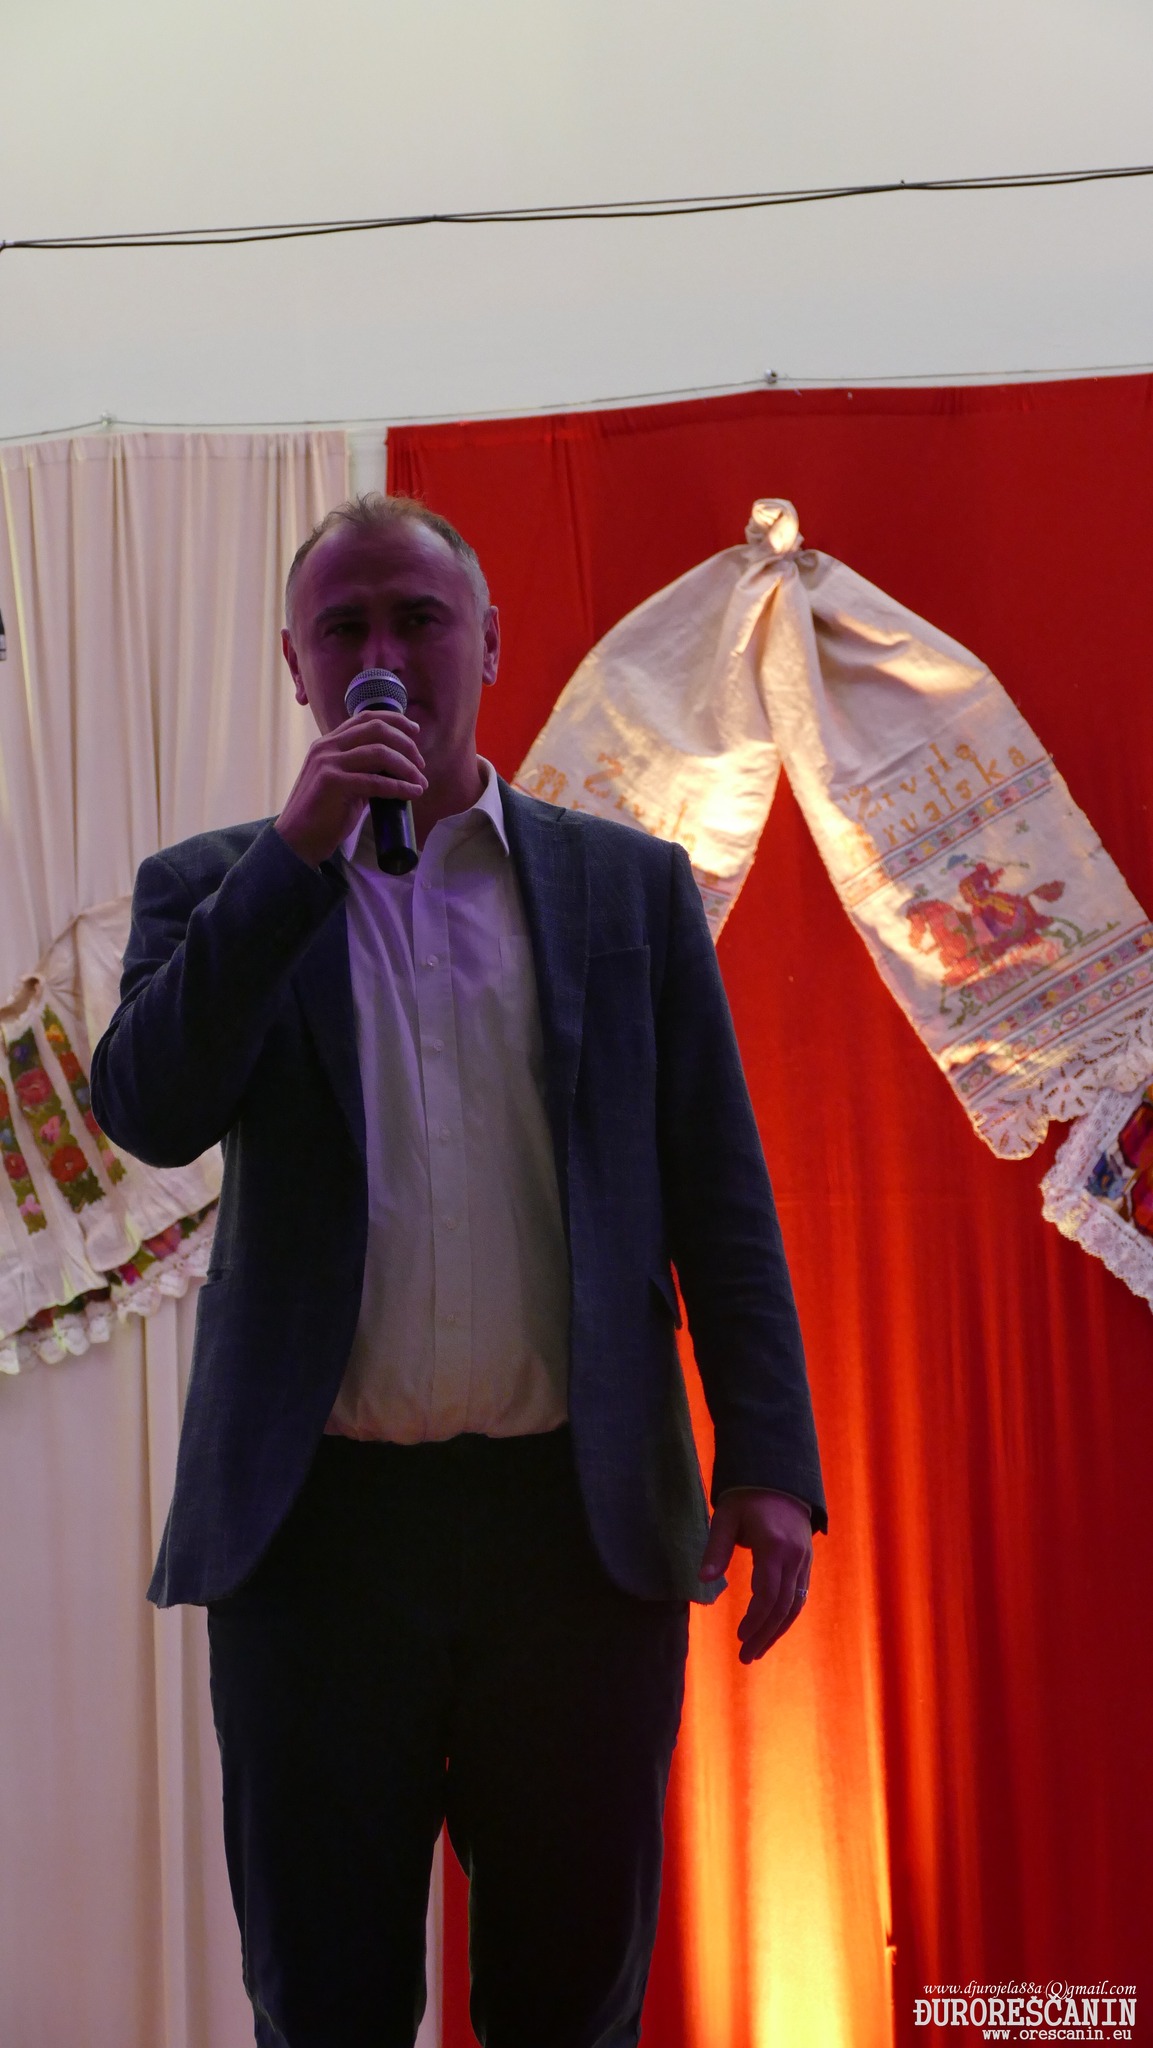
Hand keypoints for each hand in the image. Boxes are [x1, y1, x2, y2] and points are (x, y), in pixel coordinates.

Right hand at [275, 713, 427, 867]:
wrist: (297, 840)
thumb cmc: (323, 815)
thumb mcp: (344, 783)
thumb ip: (363, 770)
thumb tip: (396, 767)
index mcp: (328, 743)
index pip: (365, 718)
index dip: (394, 720)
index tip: (415, 731)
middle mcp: (326, 747)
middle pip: (376, 730)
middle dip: (405, 744)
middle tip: (420, 764)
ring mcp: (328, 763)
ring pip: (379, 753)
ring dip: (406, 767)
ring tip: (420, 782)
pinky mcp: (332, 783)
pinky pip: (375, 781)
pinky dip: (399, 787)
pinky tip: (413, 793)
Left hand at [699, 1489, 812, 1663]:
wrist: (779, 1476)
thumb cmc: (746, 1497)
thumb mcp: (726, 1517)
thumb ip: (716, 1549)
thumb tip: (703, 1580)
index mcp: (774, 1547)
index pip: (768, 1595)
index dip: (754, 1620)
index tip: (739, 1637)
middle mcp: (794, 1557)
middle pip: (783, 1607)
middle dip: (765, 1635)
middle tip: (746, 1657)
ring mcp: (804, 1560)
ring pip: (795, 1605)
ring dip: (777, 1631)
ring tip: (757, 1651)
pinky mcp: (807, 1561)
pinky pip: (800, 1595)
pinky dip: (786, 1616)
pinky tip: (772, 1629)